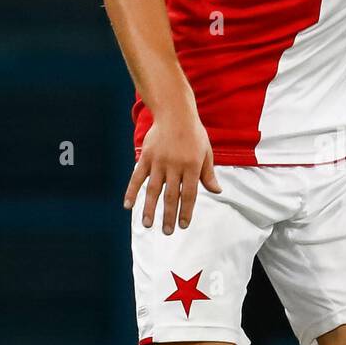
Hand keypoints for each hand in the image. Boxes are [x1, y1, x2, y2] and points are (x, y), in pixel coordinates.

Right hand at [123, 110, 221, 232]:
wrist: (175, 112)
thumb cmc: (194, 133)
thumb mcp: (206, 152)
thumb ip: (208, 173)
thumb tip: (217, 191)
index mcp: (192, 166)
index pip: (189, 194)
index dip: (186, 211)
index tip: (183, 225)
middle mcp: (175, 166)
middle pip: (171, 195)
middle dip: (169, 215)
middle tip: (167, 232)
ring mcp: (159, 162)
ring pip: (153, 190)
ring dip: (150, 209)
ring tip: (148, 225)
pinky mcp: (146, 157)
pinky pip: (137, 177)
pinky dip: (132, 191)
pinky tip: (128, 205)